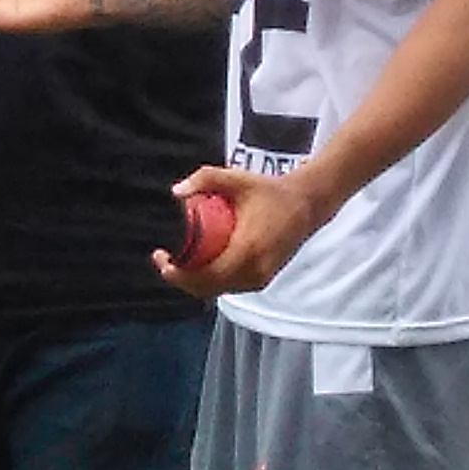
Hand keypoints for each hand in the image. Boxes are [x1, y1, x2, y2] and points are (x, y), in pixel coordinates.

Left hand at [153, 166, 330, 297]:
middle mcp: (254, 270)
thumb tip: (176, 192)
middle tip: (164, 260)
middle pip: (207, 287)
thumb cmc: (269, 191)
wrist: (306, 204)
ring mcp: (260, 278)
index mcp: (247, 250)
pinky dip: (211, 280)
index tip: (162, 258)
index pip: (205, 275)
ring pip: (218, 290)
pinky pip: (229, 286)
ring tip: (177, 262)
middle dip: (181, 278)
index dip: (179, 274)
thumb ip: (205, 179)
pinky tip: (198, 266)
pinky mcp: (263, 280)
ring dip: (195, 281)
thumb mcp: (237, 179)